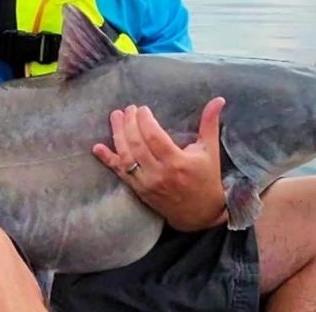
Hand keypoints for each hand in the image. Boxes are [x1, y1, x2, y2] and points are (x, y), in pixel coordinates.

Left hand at [93, 97, 226, 230]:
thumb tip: (218, 100)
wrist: (200, 215)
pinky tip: (97, 148)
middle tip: (128, 109)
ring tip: (116, 117)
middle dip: (130, 123)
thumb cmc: (206, 179)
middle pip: (137, 144)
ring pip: (126, 157)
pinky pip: (120, 174)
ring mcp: (147, 184)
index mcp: (177, 162)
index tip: (142, 108)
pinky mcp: (139, 191)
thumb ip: (209, 123)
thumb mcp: (210, 150)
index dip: (145, 120)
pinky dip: (108, 160)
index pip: (154, 137)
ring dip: (118, 135)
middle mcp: (159, 174)